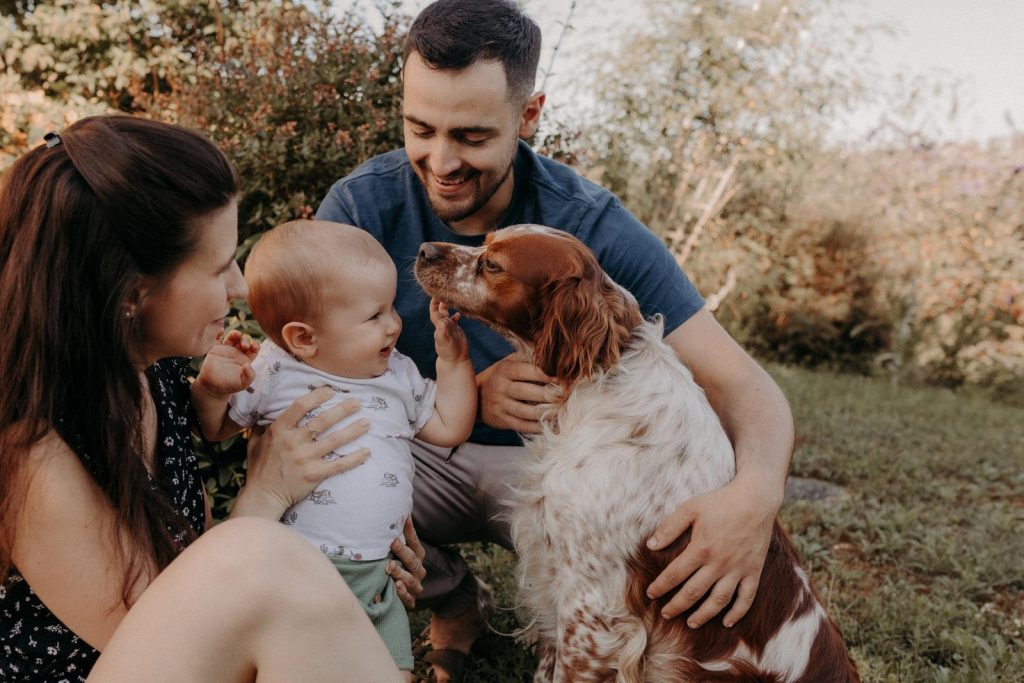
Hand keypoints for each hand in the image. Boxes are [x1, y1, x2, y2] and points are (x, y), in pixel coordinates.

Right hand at [195, 330, 259, 395]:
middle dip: (246, 340)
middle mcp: (238, 353)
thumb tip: (248, 365)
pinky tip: (226, 332)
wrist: (212, 386)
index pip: (254, 349)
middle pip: (245, 340)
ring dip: (236, 334)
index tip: (254, 346)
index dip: (255, 346)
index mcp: (246, 359)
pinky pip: (221, 338)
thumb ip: (250, 376)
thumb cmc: (229, 386)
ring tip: (237, 335)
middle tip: (244, 346)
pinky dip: (223, 334)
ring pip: (234, 337)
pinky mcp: (217, 349)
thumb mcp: (243, 384)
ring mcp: (227, 350)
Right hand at [237, 386, 370, 518]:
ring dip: (353, 430)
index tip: (331, 391)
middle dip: (343, 409)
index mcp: (279, 430)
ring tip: (367, 422)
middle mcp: (293, 442)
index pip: (300, 406)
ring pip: (335, 440)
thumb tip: (267, 408)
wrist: (262, 496)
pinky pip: (338, 465)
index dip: (317, 396)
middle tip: (357, 402)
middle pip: (323, 420)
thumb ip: (262, 426)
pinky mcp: (313, 475)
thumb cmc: (259, 469)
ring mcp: (304, 459)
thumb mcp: (255, 442)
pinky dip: (354, 458)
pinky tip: (367, 451)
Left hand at [387, 516, 426, 609]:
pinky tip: (397, 585)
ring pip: (410, 579)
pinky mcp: (410, 600)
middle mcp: (418, 570)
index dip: (409, 531)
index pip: (414, 542)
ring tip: (390, 567)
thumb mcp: (398, 554)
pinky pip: (408, 597)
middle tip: (392, 542)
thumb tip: (395, 514)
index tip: (403, 519)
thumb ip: (397, 538)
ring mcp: (415, 585)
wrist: (403, 596)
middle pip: (412, 560)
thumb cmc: (397, 569)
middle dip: (402, 551)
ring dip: (400, 572)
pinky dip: (402, 592)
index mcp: (417, 557)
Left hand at [429, 298, 468, 362]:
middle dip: (441, 300)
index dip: (434, 302)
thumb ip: (442, 333)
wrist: (455, 360)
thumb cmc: (448, 353)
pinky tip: (460, 311)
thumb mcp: (444, 343)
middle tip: (445, 290)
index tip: (436, 293)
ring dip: (449, 305)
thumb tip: (442, 322)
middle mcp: (443, 325)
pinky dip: (456, 314)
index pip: (435, 311)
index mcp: (439, 326)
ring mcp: (450, 327)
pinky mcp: (456, 330)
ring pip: (447, 313)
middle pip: (440, 309)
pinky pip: (454, 319)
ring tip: (453, 297)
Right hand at [477, 353, 555, 433]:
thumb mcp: (511, 362)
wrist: (475, 395)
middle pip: (527, 392)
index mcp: (505, 370)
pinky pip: (521, 426)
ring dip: (545, 413)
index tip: (563, 378)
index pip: (527, 371)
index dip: (546, 375)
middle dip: (548, 395)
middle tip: (566, 396)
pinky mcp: (501, 420)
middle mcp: (500, 387)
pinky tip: (549, 424)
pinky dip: (537, 427)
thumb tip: (554, 355)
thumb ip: (529, 358)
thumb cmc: (502, 375)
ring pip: (525, 412)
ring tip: (561, 411)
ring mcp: (500, 405)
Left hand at [645, 478, 778, 627]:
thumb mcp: (690, 508)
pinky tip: (727, 622)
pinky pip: (746, 598)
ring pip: (719, 601)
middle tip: (665, 614)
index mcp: (701, 548)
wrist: (755, 498)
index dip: (660, 586)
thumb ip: (669, 527)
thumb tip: (650, 545)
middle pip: (694, 592)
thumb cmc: (721, 501)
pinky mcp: (754, 571)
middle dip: (677, 606)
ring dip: (704, 615)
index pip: (675, 574)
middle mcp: (719, 563)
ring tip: (691, 623)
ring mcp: (738, 569)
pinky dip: (737, 613)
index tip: (650, 594)